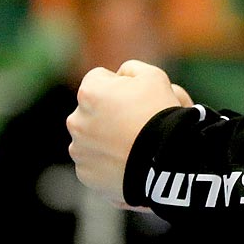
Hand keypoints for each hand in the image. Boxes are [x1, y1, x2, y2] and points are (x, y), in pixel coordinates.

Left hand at [66, 60, 191, 203]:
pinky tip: (128, 162)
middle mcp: (76, 120)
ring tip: (134, 144)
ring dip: (106, 138)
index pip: (99, 80)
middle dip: (109, 113)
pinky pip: (95, 163)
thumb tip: (120, 76)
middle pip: (92, 110)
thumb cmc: (160, 114)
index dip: (121, 86)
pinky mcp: (86, 174)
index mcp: (88, 93)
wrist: (166, 160)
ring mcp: (79, 150)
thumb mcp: (153, 76)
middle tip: (136, 123)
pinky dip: (108, 163)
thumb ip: (130, 69)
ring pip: (91, 138)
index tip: (137, 98)